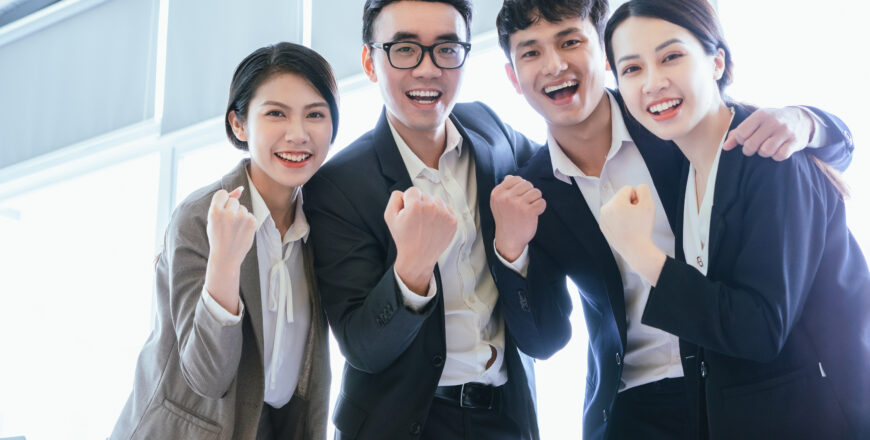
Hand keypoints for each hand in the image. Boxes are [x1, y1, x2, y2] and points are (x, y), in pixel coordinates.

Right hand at [204, 187, 256, 313]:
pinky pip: (250, 214)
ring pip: (243, 207)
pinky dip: (247, 221)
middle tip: (227, 225)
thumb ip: (225, 202)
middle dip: (231, 209)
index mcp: (214, 211)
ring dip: (240, 215)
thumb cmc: (218, 237)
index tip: (221, 212)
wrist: (226, 257)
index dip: (222, 202)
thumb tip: (240, 188)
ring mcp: (241, 218)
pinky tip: (241, 232)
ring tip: (234, 229)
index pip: (222, 193)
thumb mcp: (214, 219)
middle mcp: (228, 213)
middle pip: (234, 200)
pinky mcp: (251, 222)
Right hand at [384, 187, 457, 294]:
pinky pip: (446, 208)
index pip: (412, 190)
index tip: (408, 212)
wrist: (418, 257)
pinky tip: (434, 225)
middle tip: (416, 220)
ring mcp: (444, 214)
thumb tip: (403, 192)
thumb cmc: (404, 238)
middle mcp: (431, 208)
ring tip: (425, 223)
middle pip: (425, 195)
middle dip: (420, 204)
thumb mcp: (390, 217)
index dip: (408, 201)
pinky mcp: (452, 221)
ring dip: (431, 208)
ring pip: (436, 200)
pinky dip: (440, 214)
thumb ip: (394, 199)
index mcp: (415, 206)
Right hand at [491, 175, 545, 261]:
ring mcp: (517, 204)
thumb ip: (504, 189)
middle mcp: (506, 197)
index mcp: (497, 193)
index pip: (515, 178)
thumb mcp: (498, 203)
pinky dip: (540, 208)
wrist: (509, 239)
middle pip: (527, 184)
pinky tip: (534, 214)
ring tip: (529, 209)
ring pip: (536, 192)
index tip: (519, 197)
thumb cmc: (506, 220)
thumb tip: (510, 177)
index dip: (521, 187)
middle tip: (525, 204)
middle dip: (529, 193)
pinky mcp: (528, 211)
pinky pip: (542, 202)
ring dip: (536, 200)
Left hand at [599, 184, 665, 284]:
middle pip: (621, 198)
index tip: (639, 209)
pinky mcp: (603, 227)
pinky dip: (619, 221)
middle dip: (630, 204)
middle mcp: (605, 209)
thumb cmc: (643, 228)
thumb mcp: (649, 204)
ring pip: (616, 207)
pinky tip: (625, 229)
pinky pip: (613, 217)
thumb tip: (637, 188)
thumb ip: (644, 189)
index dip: (637, 198)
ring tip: (631, 224)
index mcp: (615, 202)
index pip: (628, 189)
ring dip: (624, 212)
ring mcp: (602, 219)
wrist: (636, 250)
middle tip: (636, 218)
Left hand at [723, 107, 814, 160]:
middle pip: (751, 145)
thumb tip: (725, 147)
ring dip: (764, 153)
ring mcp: (785, 131)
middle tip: (754, 147)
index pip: (741, 134)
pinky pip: (780, 156)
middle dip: (750, 150)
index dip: (740, 141)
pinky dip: (776, 156)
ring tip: (766, 148)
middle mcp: (773, 121)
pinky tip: (777, 150)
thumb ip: (738, 133)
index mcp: (760, 115)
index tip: (745, 140)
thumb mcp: (755, 121)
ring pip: (765, 151)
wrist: (801, 118)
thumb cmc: (771, 121)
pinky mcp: (795, 141)